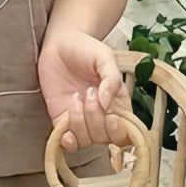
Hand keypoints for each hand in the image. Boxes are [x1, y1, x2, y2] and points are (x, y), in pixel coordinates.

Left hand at [38, 27, 129, 164]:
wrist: (59, 44)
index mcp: (118, 103)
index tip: (110, 115)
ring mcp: (82, 120)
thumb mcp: (105, 57)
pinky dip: (67, 139)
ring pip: (87, 141)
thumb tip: (107, 104)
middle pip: (105, 138)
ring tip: (75, 96)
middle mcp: (102, 116)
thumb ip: (111, 79)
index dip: (118, 131)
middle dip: (95, 117)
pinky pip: (68, 143)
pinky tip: (64, 124)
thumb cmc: (86, 49)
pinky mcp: (62, 120)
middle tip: (88, 91)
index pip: (126, 132)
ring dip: (79, 121)